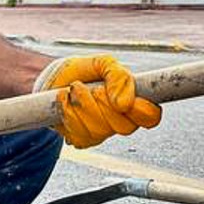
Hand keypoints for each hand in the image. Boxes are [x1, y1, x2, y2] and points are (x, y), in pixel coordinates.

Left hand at [34, 54, 161, 148]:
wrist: (51, 81)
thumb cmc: (81, 72)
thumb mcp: (101, 64)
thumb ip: (117, 75)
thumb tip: (124, 103)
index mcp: (132, 101)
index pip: (151, 116)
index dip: (141, 112)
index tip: (124, 102)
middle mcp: (120, 120)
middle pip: (124, 126)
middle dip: (103, 103)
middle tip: (93, 88)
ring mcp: (102, 132)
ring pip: (99, 130)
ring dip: (82, 105)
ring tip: (74, 89)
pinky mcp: (82, 139)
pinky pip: (80, 134)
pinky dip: (68, 113)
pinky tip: (65, 101)